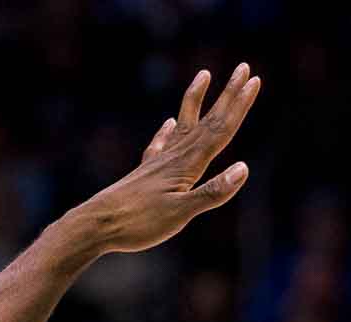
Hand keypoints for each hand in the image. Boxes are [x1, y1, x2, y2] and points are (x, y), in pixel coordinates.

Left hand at [68, 63, 260, 255]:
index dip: (239, 106)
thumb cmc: (138, 223)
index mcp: (187, 165)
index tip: (253, 80)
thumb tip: (244, 168)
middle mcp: (174, 157)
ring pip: (184, 124)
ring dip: (196, 100)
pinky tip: (167, 123)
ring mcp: (158, 162)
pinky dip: (166, 131)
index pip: (220, 130)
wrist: (96, 225)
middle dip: (228, 95)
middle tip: (244, 68)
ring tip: (204, 75)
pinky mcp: (145, 173)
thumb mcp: (180, 214)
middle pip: (207, 121)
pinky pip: (160, 144)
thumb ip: (211, 192)